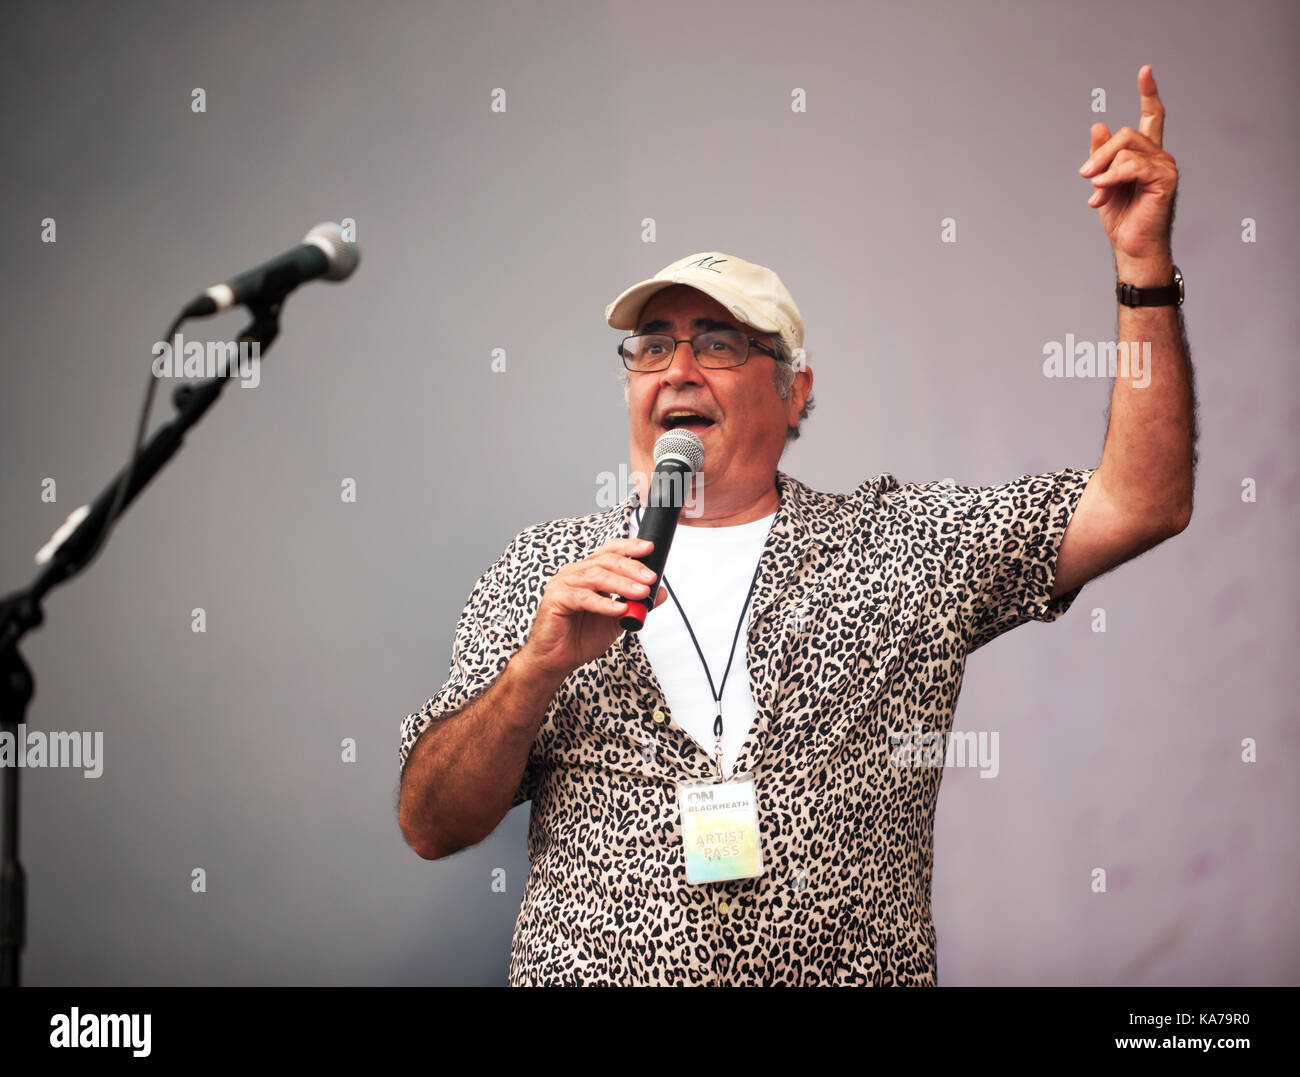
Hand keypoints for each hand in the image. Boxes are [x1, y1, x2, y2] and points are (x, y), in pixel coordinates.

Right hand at [517, 537, 667, 682]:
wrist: (557, 659)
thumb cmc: (581, 637)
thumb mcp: (617, 619)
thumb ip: (637, 604)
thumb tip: (661, 593)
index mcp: (588, 572)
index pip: (609, 551)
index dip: (629, 547)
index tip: (649, 549)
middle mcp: (575, 573)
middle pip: (606, 561)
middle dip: (631, 568)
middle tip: (650, 578)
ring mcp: (563, 584)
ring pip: (596, 576)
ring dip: (622, 584)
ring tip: (640, 592)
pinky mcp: (556, 599)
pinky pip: (583, 598)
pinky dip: (604, 603)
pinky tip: (619, 609)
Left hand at [1080, 64, 1178, 269]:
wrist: (1131, 246)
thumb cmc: (1120, 217)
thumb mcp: (1103, 181)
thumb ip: (1101, 155)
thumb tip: (1098, 125)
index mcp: (1146, 154)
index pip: (1152, 117)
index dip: (1149, 94)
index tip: (1145, 71)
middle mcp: (1159, 156)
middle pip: (1126, 133)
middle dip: (1100, 153)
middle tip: (1085, 175)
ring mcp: (1164, 166)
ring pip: (1127, 148)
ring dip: (1103, 169)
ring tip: (1096, 191)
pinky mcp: (1164, 180)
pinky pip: (1134, 166)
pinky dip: (1113, 176)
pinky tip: (1102, 191)